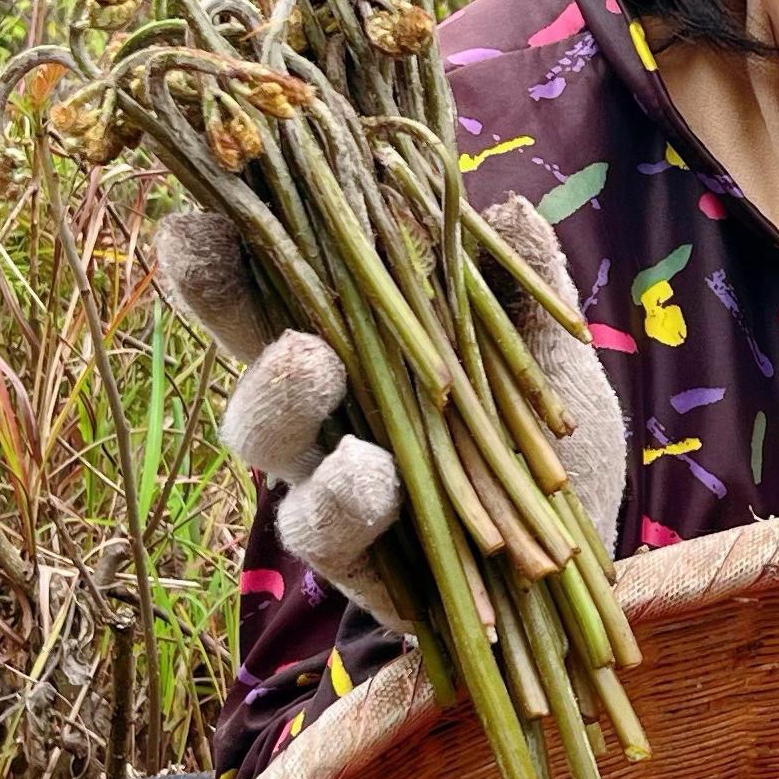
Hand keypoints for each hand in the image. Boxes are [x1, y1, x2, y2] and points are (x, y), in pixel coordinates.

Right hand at [150, 202, 626, 626]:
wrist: (577, 578)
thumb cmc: (549, 453)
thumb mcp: (554, 362)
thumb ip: (529, 292)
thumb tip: (510, 209)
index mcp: (358, 337)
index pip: (278, 277)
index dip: (229, 241)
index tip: (202, 201)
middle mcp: (323, 405)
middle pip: (246, 344)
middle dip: (219, 298)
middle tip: (210, 248)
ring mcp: (323, 479)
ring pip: (266, 436)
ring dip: (280, 395)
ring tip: (311, 363)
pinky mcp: (348, 556)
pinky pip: (323, 527)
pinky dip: (346, 498)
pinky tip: (374, 472)